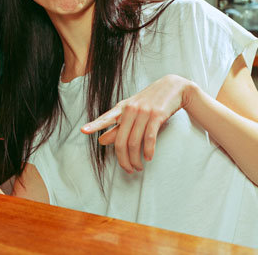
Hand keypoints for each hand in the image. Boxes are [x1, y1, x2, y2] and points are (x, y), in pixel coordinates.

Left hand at [80, 74, 195, 173]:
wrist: (173, 87)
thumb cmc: (150, 101)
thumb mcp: (132, 111)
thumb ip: (117, 126)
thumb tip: (101, 140)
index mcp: (122, 107)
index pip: (106, 118)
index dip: (95, 125)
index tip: (83, 130)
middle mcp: (131, 109)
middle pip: (121, 140)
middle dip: (123, 159)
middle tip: (128, 170)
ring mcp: (143, 112)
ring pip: (134, 142)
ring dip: (135, 159)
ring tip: (138, 167)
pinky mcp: (157, 115)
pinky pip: (149, 137)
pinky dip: (148, 150)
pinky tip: (149, 158)